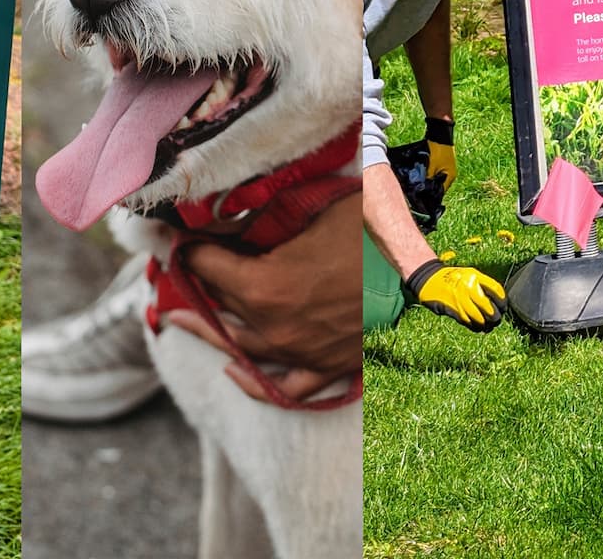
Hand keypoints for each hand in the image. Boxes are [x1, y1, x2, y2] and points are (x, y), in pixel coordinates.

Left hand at [171, 192, 364, 401]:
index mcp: (264, 286)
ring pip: (240, 348)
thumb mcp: (311, 213)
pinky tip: (235, 372)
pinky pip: (284, 388)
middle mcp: (274, 328)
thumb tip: (231, 218)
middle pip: (217, 308)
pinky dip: (256, 383)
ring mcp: (300, 353)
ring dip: (209, 330)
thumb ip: (266, 222)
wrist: (425, 265)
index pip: (207, 267)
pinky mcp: (326, 368)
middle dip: (196, 285)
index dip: (192, 249)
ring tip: (183, 319)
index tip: (182, 239)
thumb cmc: (369, 228)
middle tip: (177, 273)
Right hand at [406, 259, 504, 332]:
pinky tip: (478, 327)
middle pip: (489, 308)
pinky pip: (467, 322)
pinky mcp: (452, 310)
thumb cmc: (451, 277)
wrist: (428, 278)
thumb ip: (481, 285)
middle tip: (497, 319)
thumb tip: (495, 300)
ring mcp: (460, 300)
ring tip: (489, 326)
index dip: (502, 300)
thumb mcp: (468, 274)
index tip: (504, 306)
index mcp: (474, 276)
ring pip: (479, 318)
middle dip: (495, 317)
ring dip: (485, 325)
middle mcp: (468, 288)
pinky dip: (474, 326)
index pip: (496, 289)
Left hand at [423, 118, 456, 192]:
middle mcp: (449, 174)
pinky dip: (427, 174)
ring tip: (416, 184)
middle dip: (427, 188)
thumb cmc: (438, 150)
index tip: (420, 198)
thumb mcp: (432, 166)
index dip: (430, 195)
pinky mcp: (441, 163)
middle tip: (416, 191)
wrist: (440, 133)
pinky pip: (433, 172)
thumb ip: (427, 178)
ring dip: (427, 181)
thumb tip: (421, 188)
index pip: (440, 192)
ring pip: (434, 179)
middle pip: (437, 186)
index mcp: (450, 177)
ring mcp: (445, 168)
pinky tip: (419, 175)